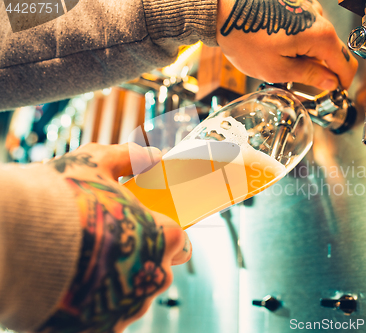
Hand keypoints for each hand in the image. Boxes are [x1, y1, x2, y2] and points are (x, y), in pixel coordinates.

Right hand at [36, 143, 190, 332]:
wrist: (14, 241)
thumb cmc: (60, 198)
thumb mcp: (94, 163)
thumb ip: (128, 157)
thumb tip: (151, 154)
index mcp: (163, 237)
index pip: (181, 243)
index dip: (165, 237)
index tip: (150, 234)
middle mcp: (154, 276)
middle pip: (160, 272)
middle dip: (143, 261)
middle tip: (114, 248)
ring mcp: (129, 308)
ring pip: (134, 298)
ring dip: (119, 285)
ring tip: (88, 267)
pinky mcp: (102, 330)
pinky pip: (108, 320)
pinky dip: (96, 309)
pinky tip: (77, 291)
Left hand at [216, 0, 357, 90]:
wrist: (222, 11)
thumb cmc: (244, 37)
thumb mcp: (277, 69)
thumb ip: (309, 76)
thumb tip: (330, 82)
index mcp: (320, 35)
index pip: (346, 64)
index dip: (342, 83)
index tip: (335, 93)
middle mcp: (318, 17)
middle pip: (333, 51)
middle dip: (321, 70)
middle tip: (298, 82)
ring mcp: (307, 7)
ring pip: (319, 40)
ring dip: (307, 55)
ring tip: (281, 63)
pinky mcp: (296, 4)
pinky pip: (307, 28)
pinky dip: (298, 42)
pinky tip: (278, 47)